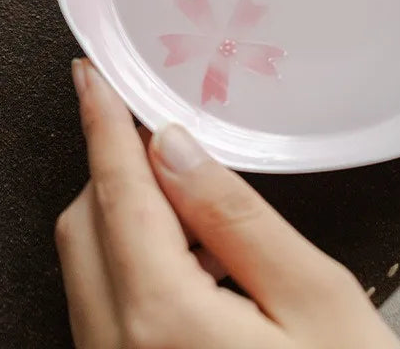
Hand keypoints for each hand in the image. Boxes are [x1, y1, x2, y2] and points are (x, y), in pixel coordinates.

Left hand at [56, 60, 399, 348]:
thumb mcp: (314, 298)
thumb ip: (237, 218)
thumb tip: (178, 149)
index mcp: (165, 322)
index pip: (118, 193)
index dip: (102, 124)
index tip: (89, 77)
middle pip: (85, 224)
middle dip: (113, 164)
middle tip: (158, 127)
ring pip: (86, 264)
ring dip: (122, 210)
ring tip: (184, 188)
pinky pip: (104, 303)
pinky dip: (130, 255)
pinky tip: (185, 250)